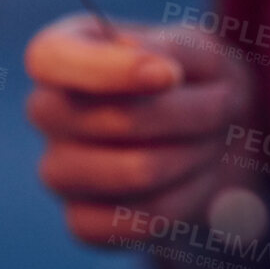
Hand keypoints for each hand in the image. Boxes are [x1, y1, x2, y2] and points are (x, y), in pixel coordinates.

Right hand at [25, 14, 254, 247]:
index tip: (169, 75)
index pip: (50, 59)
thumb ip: (172, 49)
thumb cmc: (194, 78)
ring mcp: (57, 171)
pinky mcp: (81, 222)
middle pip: (114, 119)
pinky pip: (136, 221)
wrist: (211, 139)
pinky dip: (186, 201)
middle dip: (187, 114)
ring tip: (214, 143)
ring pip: (135, 173)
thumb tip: (156, 72)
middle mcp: (45, 112)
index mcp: (58, 54)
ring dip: (193, 157)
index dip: (108, 70)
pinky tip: (197, 180)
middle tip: (224, 104)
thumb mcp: (195, 46)